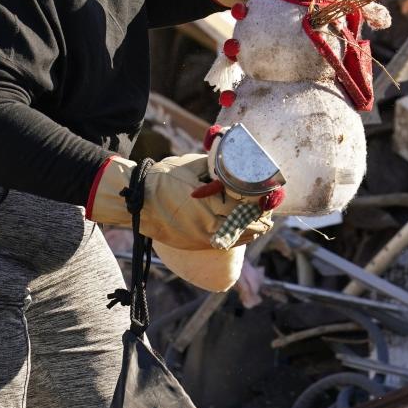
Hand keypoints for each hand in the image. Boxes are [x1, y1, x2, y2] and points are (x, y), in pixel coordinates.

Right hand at [87, 153, 270, 250]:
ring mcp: (202, 239)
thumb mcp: (192, 166)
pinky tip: (245, 230)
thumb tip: (236, 163)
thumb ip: (215, 167)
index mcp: (210, 206)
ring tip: (262, 219)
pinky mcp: (196, 244)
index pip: (247, 208)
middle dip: (261, 217)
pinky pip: (225, 242)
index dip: (262, 203)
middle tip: (269, 207)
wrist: (136, 202)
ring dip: (252, 228)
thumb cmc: (163, 179)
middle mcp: (209, 226)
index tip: (270, 195)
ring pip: (238, 237)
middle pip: (247, 226)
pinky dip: (238, 236)